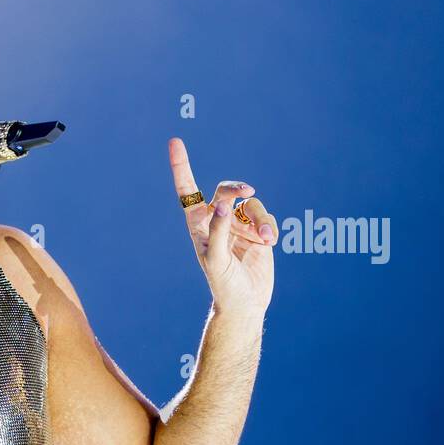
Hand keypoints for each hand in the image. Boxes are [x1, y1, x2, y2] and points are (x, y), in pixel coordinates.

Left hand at [168, 137, 275, 318]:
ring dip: (259, 217)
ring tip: (264, 238)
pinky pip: (265, 215)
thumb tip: (223, 204)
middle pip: (225, 190)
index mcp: (198, 225)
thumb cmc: (223, 284)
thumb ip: (219, 230)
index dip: (182, 167)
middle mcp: (217, 221)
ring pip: (251, 203)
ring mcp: (238, 224)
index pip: (188, 191)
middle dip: (235, 188)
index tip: (174, 142)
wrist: (246, 302)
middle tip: (246, 191)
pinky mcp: (257, 230)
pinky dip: (269, 226)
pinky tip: (269, 242)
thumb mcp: (216, 259)